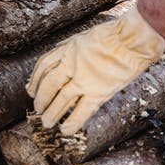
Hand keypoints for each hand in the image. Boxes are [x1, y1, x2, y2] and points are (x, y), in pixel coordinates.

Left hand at [26, 5, 164, 134]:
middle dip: (41, 99)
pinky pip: (81, 111)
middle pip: (49, 85)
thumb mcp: (86, 36)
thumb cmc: (116, 34)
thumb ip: (74, 48)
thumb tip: (65, 56)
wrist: (133, 39)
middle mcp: (72, 64)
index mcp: (68, 48)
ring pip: (61, 100)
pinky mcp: (99, 92)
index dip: (35, 80)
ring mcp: (84, 79)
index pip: (44, 66)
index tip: (31, 89)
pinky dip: (72, 122)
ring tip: (47, 122)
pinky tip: (65, 130)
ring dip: (52, 113)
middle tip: (37, 109)